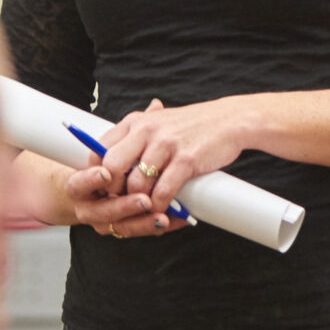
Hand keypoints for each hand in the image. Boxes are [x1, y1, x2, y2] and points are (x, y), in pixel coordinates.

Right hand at [66, 160, 181, 239]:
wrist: (96, 190)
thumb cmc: (101, 170)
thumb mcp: (103, 157)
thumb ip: (112, 157)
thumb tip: (129, 147)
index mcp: (78, 187)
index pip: (80, 184)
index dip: (91, 180)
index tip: (106, 173)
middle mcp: (89, 208)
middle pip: (106, 211)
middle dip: (126, 206)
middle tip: (145, 200)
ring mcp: (104, 222)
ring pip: (124, 227)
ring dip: (145, 221)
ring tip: (164, 216)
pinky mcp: (123, 230)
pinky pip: (142, 231)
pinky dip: (161, 226)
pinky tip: (179, 220)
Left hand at [96, 96, 252, 220]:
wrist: (231, 120)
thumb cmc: (193, 125)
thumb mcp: (158, 122)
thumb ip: (135, 137)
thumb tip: (111, 162)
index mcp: (136, 122)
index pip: (100, 150)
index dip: (98, 174)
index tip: (106, 189)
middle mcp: (146, 130)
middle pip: (112, 168)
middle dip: (114, 190)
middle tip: (122, 201)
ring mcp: (166, 144)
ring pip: (137, 184)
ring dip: (139, 202)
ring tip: (144, 209)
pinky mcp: (186, 159)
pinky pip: (163, 190)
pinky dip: (160, 205)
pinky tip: (163, 208)